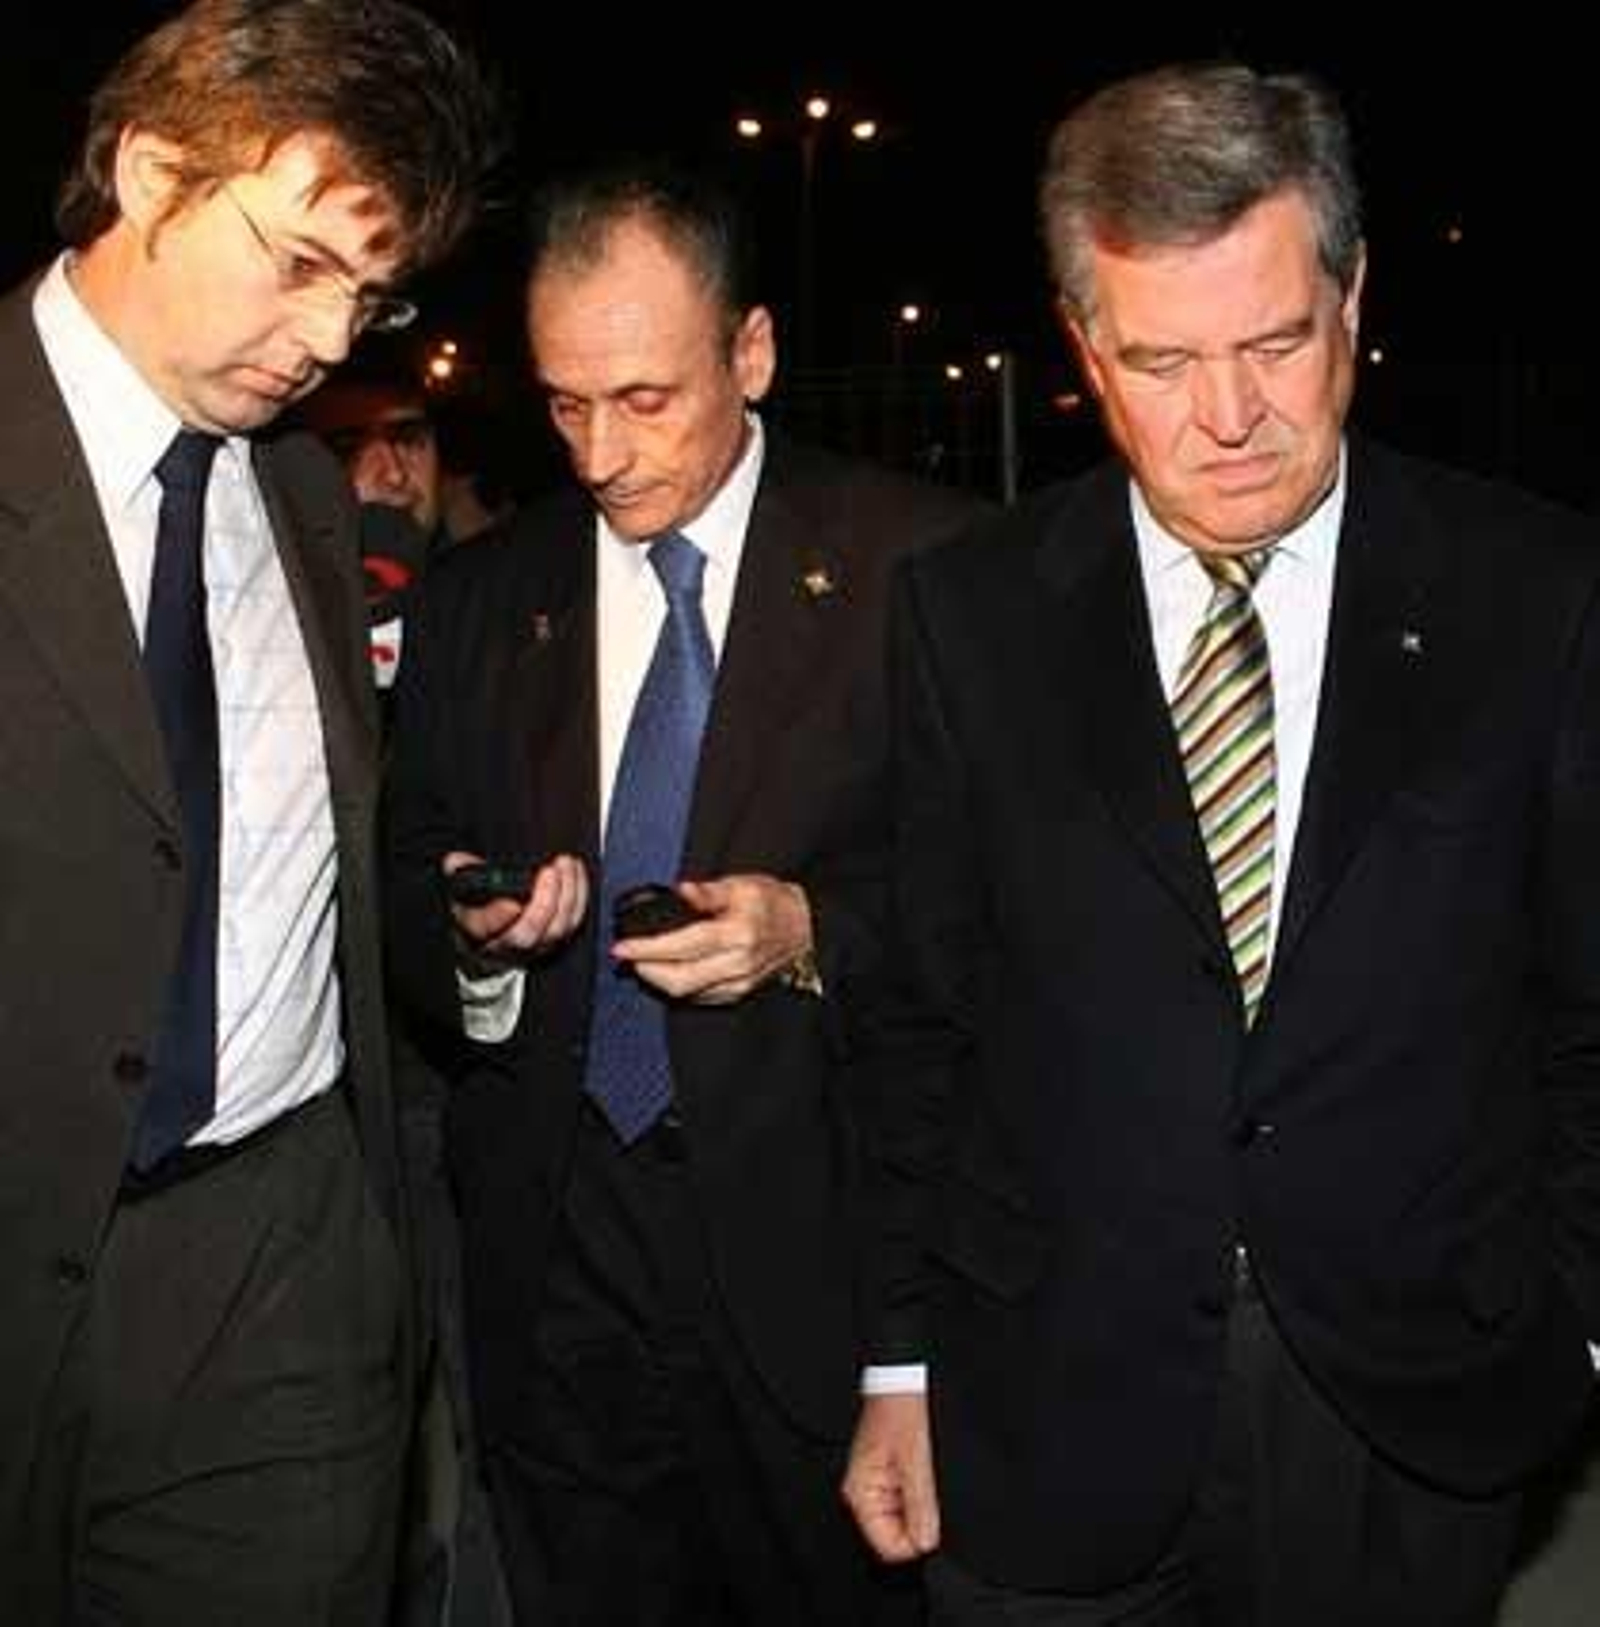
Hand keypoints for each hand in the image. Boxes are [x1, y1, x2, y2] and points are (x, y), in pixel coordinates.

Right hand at [442, 851, 587, 958]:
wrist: (491, 938)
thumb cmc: (477, 908)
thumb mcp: (461, 890)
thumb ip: (460, 873)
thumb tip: (456, 861)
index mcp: (476, 932)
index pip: (484, 929)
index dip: (497, 917)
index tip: (511, 902)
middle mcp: (506, 946)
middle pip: (526, 934)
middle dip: (542, 902)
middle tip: (548, 872)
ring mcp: (534, 946)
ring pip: (556, 930)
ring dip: (567, 894)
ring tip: (565, 863)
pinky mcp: (557, 940)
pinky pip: (573, 922)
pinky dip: (579, 895)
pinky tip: (575, 871)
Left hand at [612, 874, 810, 1004]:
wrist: (803, 928)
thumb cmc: (771, 902)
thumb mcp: (741, 884)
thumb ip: (708, 891)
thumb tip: (680, 890)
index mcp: (737, 933)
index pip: (682, 946)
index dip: (647, 949)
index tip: (622, 947)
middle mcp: (737, 963)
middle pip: (679, 979)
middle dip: (646, 970)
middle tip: (628, 956)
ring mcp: (738, 983)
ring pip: (686, 993)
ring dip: (658, 980)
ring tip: (643, 961)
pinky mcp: (738, 993)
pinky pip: (699, 997)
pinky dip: (677, 987)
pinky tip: (666, 972)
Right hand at [842, 1392, 939, 1562]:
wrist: (900, 1381)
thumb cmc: (901, 1411)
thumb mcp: (917, 1461)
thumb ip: (921, 1505)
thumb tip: (926, 1543)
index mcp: (861, 1494)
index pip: (888, 1546)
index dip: (915, 1540)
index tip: (931, 1521)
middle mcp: (864, 1494)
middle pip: (895, 1534)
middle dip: (917, 1520)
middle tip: (925, 1487)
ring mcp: (877, 1486)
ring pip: (904, 1519)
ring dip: (919, 1505)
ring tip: (923, 1473)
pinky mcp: (889, 1477)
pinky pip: (907, 1501)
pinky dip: (920, 1493)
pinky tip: (922, 1470)